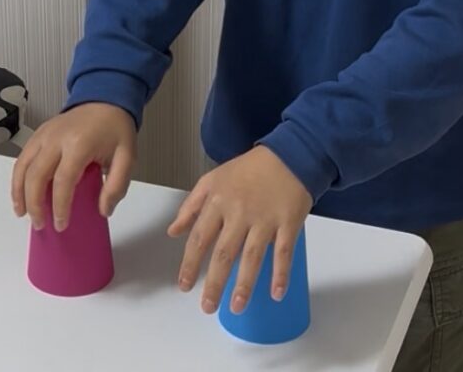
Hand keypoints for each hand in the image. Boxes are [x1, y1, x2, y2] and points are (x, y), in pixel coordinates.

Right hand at [11, 102, 135, 231]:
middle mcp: (56, 138)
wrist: (105, 99)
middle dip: (34, 204)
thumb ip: (117, 186)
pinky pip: (22, 158)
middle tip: (40, 224)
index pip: (63, 181)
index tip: (61, 225)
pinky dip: (17, 178)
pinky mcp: (38, 133)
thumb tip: (103, 210)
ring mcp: (44, 134)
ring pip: (23, 166)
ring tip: (22, 213)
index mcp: (79, 144)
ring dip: (19, 192)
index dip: (60, 206)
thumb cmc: (115, 129)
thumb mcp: (127, 157)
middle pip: (36, 175)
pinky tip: (20, 193)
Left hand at [168, 146, 312, 315]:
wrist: (288, 155)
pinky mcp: (289, 222)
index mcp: (218, 201)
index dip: (190, 263)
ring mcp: (265, 219)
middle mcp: (239, 212)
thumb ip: (191, 206)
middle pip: (224, 252)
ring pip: (252, 256)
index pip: (200, 237)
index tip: (184, 286)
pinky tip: (276, 293)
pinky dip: (280, 273)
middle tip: (207, 307)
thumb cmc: (247, 170)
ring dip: (244, 284)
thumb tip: (173, 232)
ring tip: (235, 307)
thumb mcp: (212, 180)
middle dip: (214, 282)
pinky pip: (283, 251)